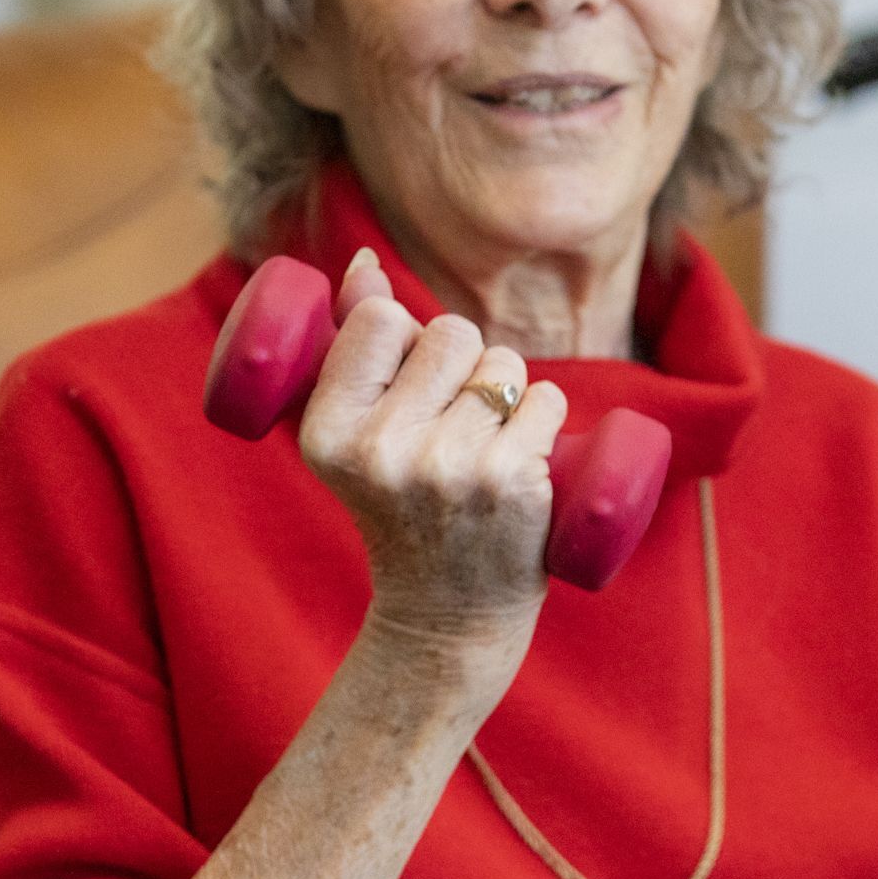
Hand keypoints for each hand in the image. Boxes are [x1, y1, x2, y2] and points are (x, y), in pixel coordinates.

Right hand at [296, 247, 570, 666]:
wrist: (447, 615)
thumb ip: (353, 348)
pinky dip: (547, 416)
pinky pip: (549, 397)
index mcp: (328, 433)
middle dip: (463, 362)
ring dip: (507, 391)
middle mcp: (383, 450)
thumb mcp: (354, 439)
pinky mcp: (513, 480)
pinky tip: (525, 458)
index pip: (382, 320)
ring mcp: (451, 466)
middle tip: (451, 424)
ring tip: (483, 447)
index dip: (406, 338)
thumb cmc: (401, 511)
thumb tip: (365, 263)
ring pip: (505, 363)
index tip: (406, 384)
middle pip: (452, 332)